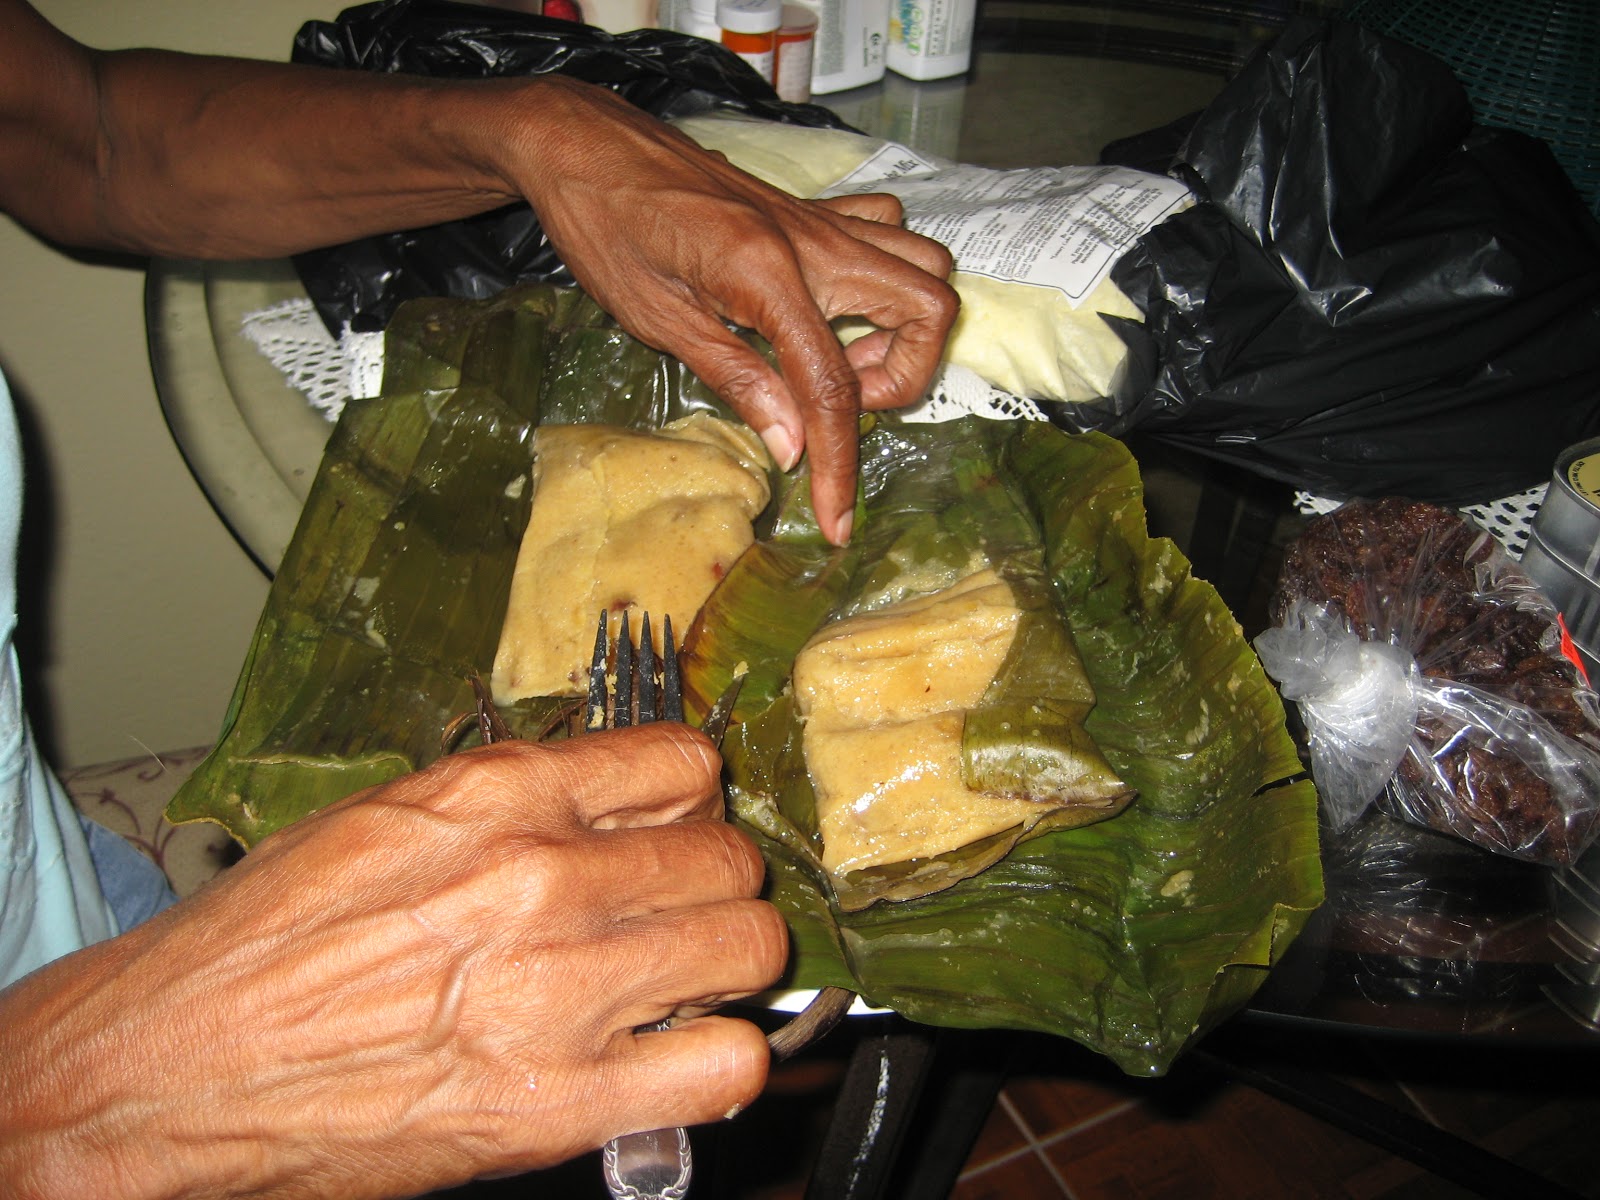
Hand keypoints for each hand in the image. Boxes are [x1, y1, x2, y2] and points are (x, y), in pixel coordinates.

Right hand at [0, 724, 785, 1199]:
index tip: (679, 828)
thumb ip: (509, 804)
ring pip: (748, 948)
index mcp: (498, 794)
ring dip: (726, 966)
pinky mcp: (558, 1103)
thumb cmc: (257, 944)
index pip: (682, 764)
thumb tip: (607, 804)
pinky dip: (719, 1062)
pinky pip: (725, 1065)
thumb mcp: (382, 821)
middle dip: (712, 885)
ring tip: (681, 983)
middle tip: (675, 914)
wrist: (163, 1070)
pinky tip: (677, 1058)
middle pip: (727, 857)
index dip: (692, 802)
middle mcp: (542, 878)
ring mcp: (559, 991)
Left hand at [502, 77, 959, 544]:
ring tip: (844, 358)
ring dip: (903, 326)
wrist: (584, 144)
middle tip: (840, 403)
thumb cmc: (605, 227)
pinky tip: (837, 307)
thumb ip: (737, 377)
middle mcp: (812, 240)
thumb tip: (792, 445)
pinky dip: (886, 274)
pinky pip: (887, 229)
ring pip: (923, 263)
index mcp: (768, 274)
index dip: (841, 460)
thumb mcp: (659, 317)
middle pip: (924, 307)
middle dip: (903, 376)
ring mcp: (818, 218)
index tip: (836, 518)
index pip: (832, 382)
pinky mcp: (809, 208)